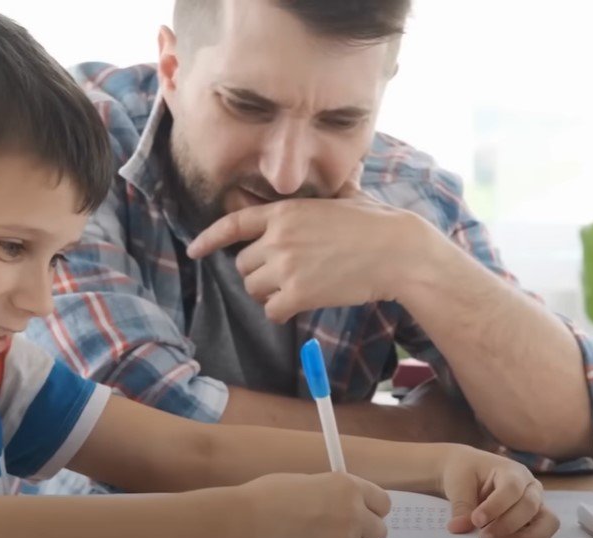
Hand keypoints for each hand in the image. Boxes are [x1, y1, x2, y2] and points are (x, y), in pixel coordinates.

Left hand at [187, 167, 441, 322]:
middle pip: (243, 266)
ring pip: (254, 289)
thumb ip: (334, 188)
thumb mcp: (348, 196)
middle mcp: (277, 238)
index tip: (195, 251)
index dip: (209, 239)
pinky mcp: (297, 294)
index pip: (233, 224)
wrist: (397, 251)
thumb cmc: (377, 223)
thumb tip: (350, 170)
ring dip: (271, 293)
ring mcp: (285, 266)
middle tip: (288, 275)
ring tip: (300, 287)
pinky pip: (271, 311)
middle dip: (260, 273)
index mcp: (284, 212)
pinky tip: (303, 304)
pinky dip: (283, 311)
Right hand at [239, 472, 390, 537]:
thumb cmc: (271, 495)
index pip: (383, 502)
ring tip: (325, 536)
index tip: (363, 510)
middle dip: (365, 530)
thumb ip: (334, 491)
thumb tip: (344, 500)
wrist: (251, 518)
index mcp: (348, 486)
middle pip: (379, 531)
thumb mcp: (309, 481)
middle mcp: (353, 512)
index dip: (373, 507)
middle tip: (345, 527)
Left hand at [441, 446, 559, 537]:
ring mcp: (536, 504)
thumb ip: (462, 506)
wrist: (469, 471)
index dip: (496, 506)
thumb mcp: (458, 482)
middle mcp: (529, 486)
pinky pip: (541, 535)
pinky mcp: (535, 521)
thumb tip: (459, 528)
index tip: (476, 520)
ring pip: (547, 523)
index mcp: (512, 470)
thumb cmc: (466, 471)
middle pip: (530, 506)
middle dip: (507, 525)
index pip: (511, 488)